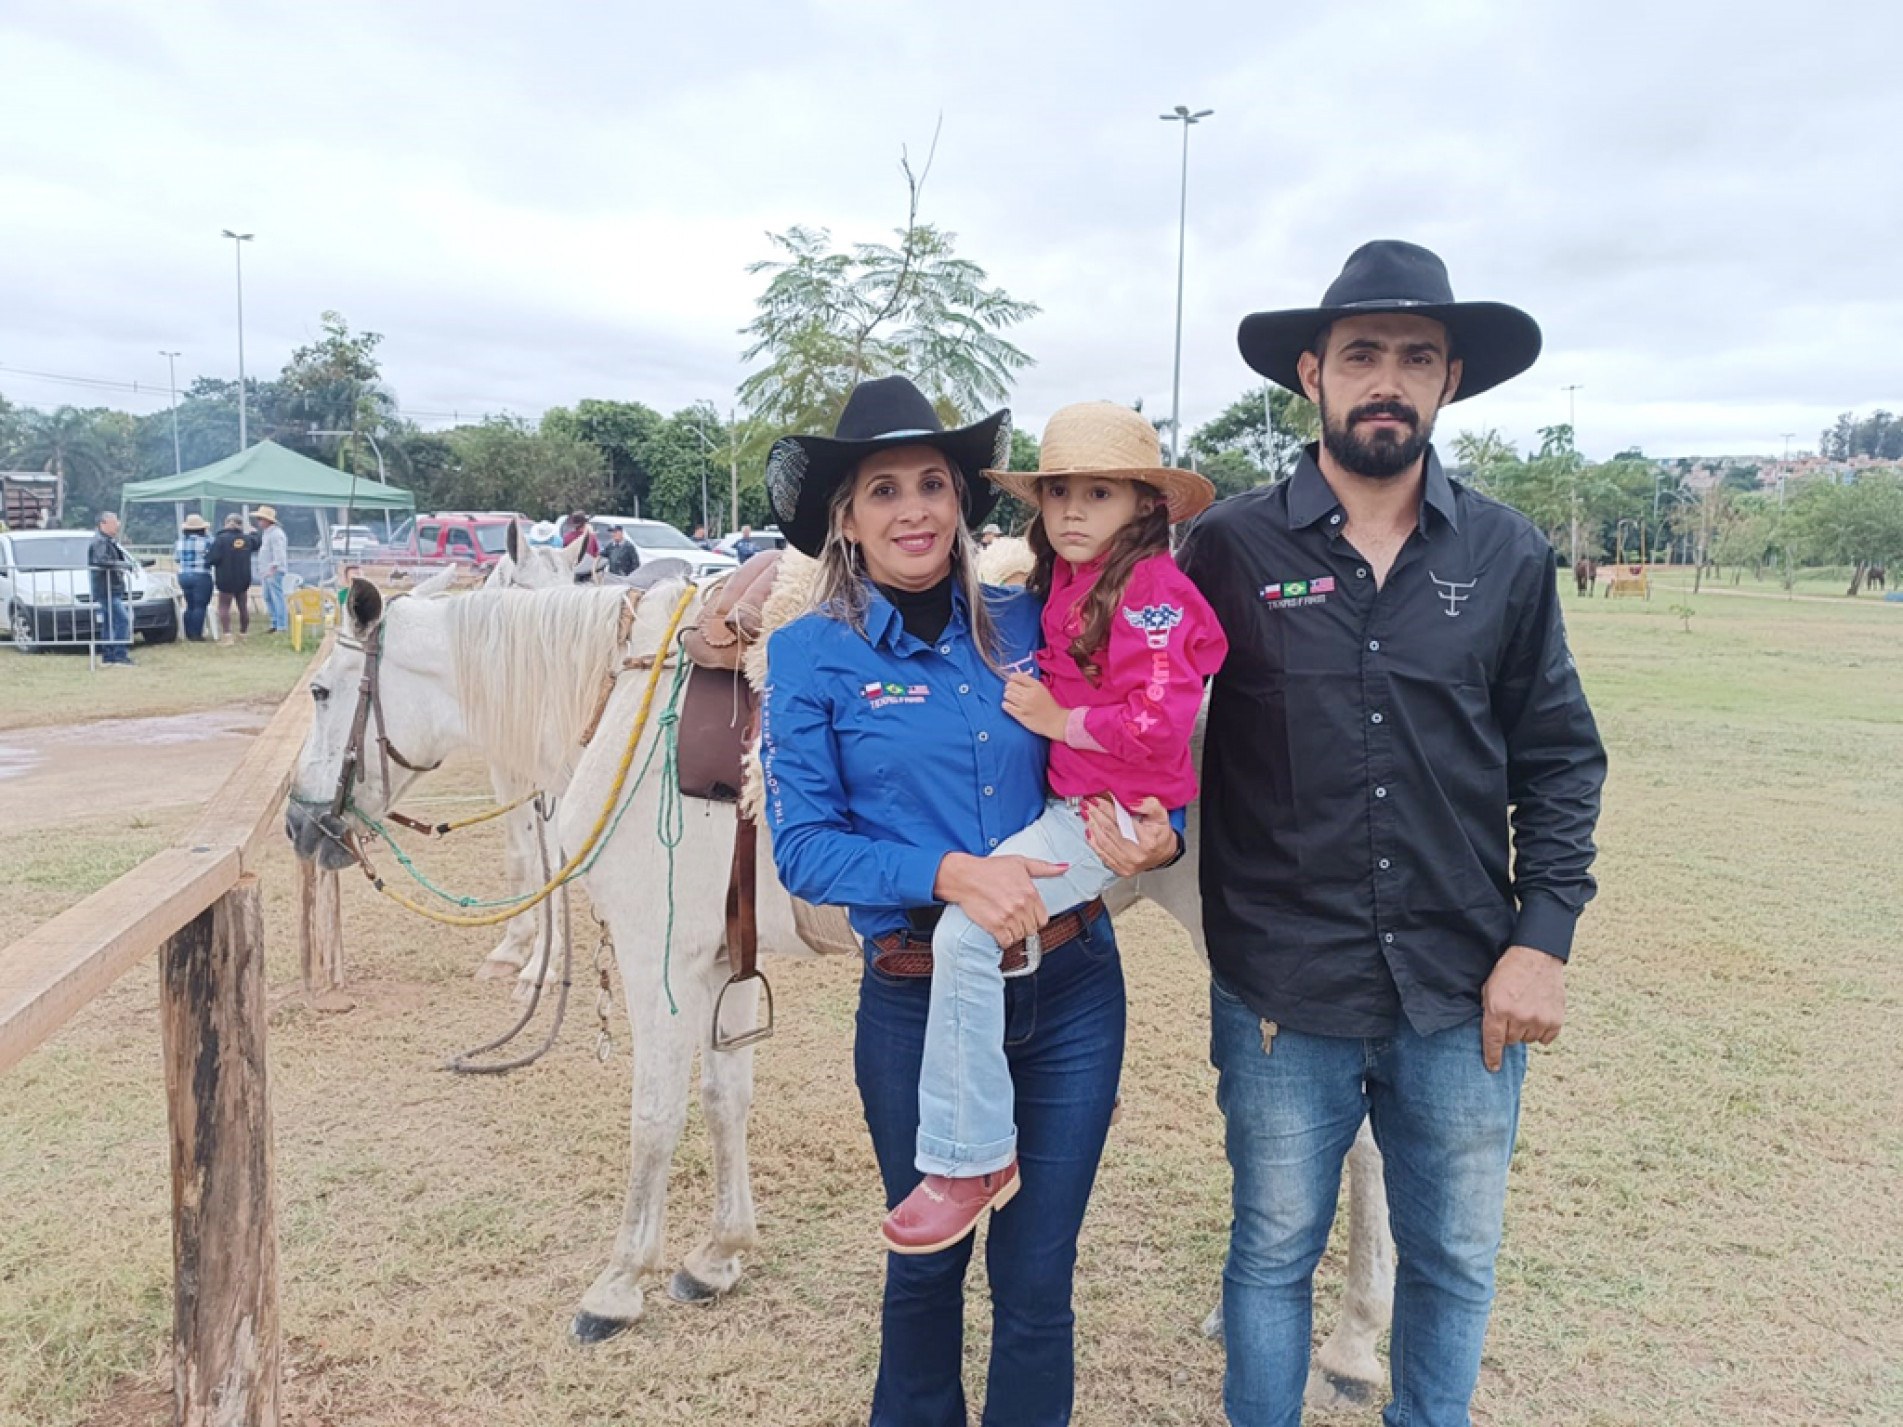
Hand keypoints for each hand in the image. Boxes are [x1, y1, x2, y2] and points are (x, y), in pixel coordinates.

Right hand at [933, 851, 1067, 947]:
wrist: (964, 876)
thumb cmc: (990, 868)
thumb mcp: (1020, 862)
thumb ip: (1044, 867)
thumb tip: (1065, 867)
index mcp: (1030, 892)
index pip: (1043, 918)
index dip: (1035, 918)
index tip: (1026, 915)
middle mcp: (1021, 906)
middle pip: (1032, 929)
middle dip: (1025, 925)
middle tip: (1014, 918)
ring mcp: (1008, 917)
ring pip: (1020, 936)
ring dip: (1014, 933)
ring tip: (1006, 922)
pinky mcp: (995, 926)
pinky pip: (1007, 942)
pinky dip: (1004, 940)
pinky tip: (999, 931)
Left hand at [1001, 673, 1068, 740]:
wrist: (1055, 721)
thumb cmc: (1048, 704)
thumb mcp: (1042, 689)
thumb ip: (1030, 683)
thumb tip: (1014, 678)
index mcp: (1036, 686)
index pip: (1017, 676)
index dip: (1013, 678)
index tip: (1014, 682)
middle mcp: (1029, 694)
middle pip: (1009, 685)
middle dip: (1010, 687)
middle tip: (1013, 692)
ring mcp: (1024, 705)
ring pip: (1007, 695)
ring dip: (1008, 696)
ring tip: (1013, 700)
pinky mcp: (1020, 715)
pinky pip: (1006, 706)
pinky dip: (1006, 705)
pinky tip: (1011, 706)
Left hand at [1084, 796, 1174, 876]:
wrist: (1163, 854)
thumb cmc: (1160, 833)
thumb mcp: (1161, 815)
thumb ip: (1150, 805)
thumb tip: (1130, 802)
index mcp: (1148, 841)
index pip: (1122, 822)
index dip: (1107, 809)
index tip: (1096, 799)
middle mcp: (1137, 855)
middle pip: (1110, 832)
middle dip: (1096, 815)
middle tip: (1086, 803)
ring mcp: (1128, 865)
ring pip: (1104, 843)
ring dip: (1092, 826)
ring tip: (1085, 813)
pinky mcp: (1121, 870)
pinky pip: (1102, 854)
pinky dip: (1093, 842)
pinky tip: (1088, 829)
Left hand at [1480, 944, 1564, 1071]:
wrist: (1536, 956)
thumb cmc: (1509, 972)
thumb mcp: (1489, 989)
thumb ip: (1488, 1012)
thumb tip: (1492, 1036)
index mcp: (1498, 1010)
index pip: (1493, 1042)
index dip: (1492, 1057)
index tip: (1492, 1068)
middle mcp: (1519, 1017)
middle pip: (1511, 1041)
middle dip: (1509, 1031)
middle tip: (1511, 1014)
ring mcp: (1539, 1019)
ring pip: (1528, 1040)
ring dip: (1525, 1030)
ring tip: (1526, 1010)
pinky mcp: (1555, 1020)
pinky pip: (1546, 1039)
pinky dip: (1542, 1031)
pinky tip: (1539, 1015)